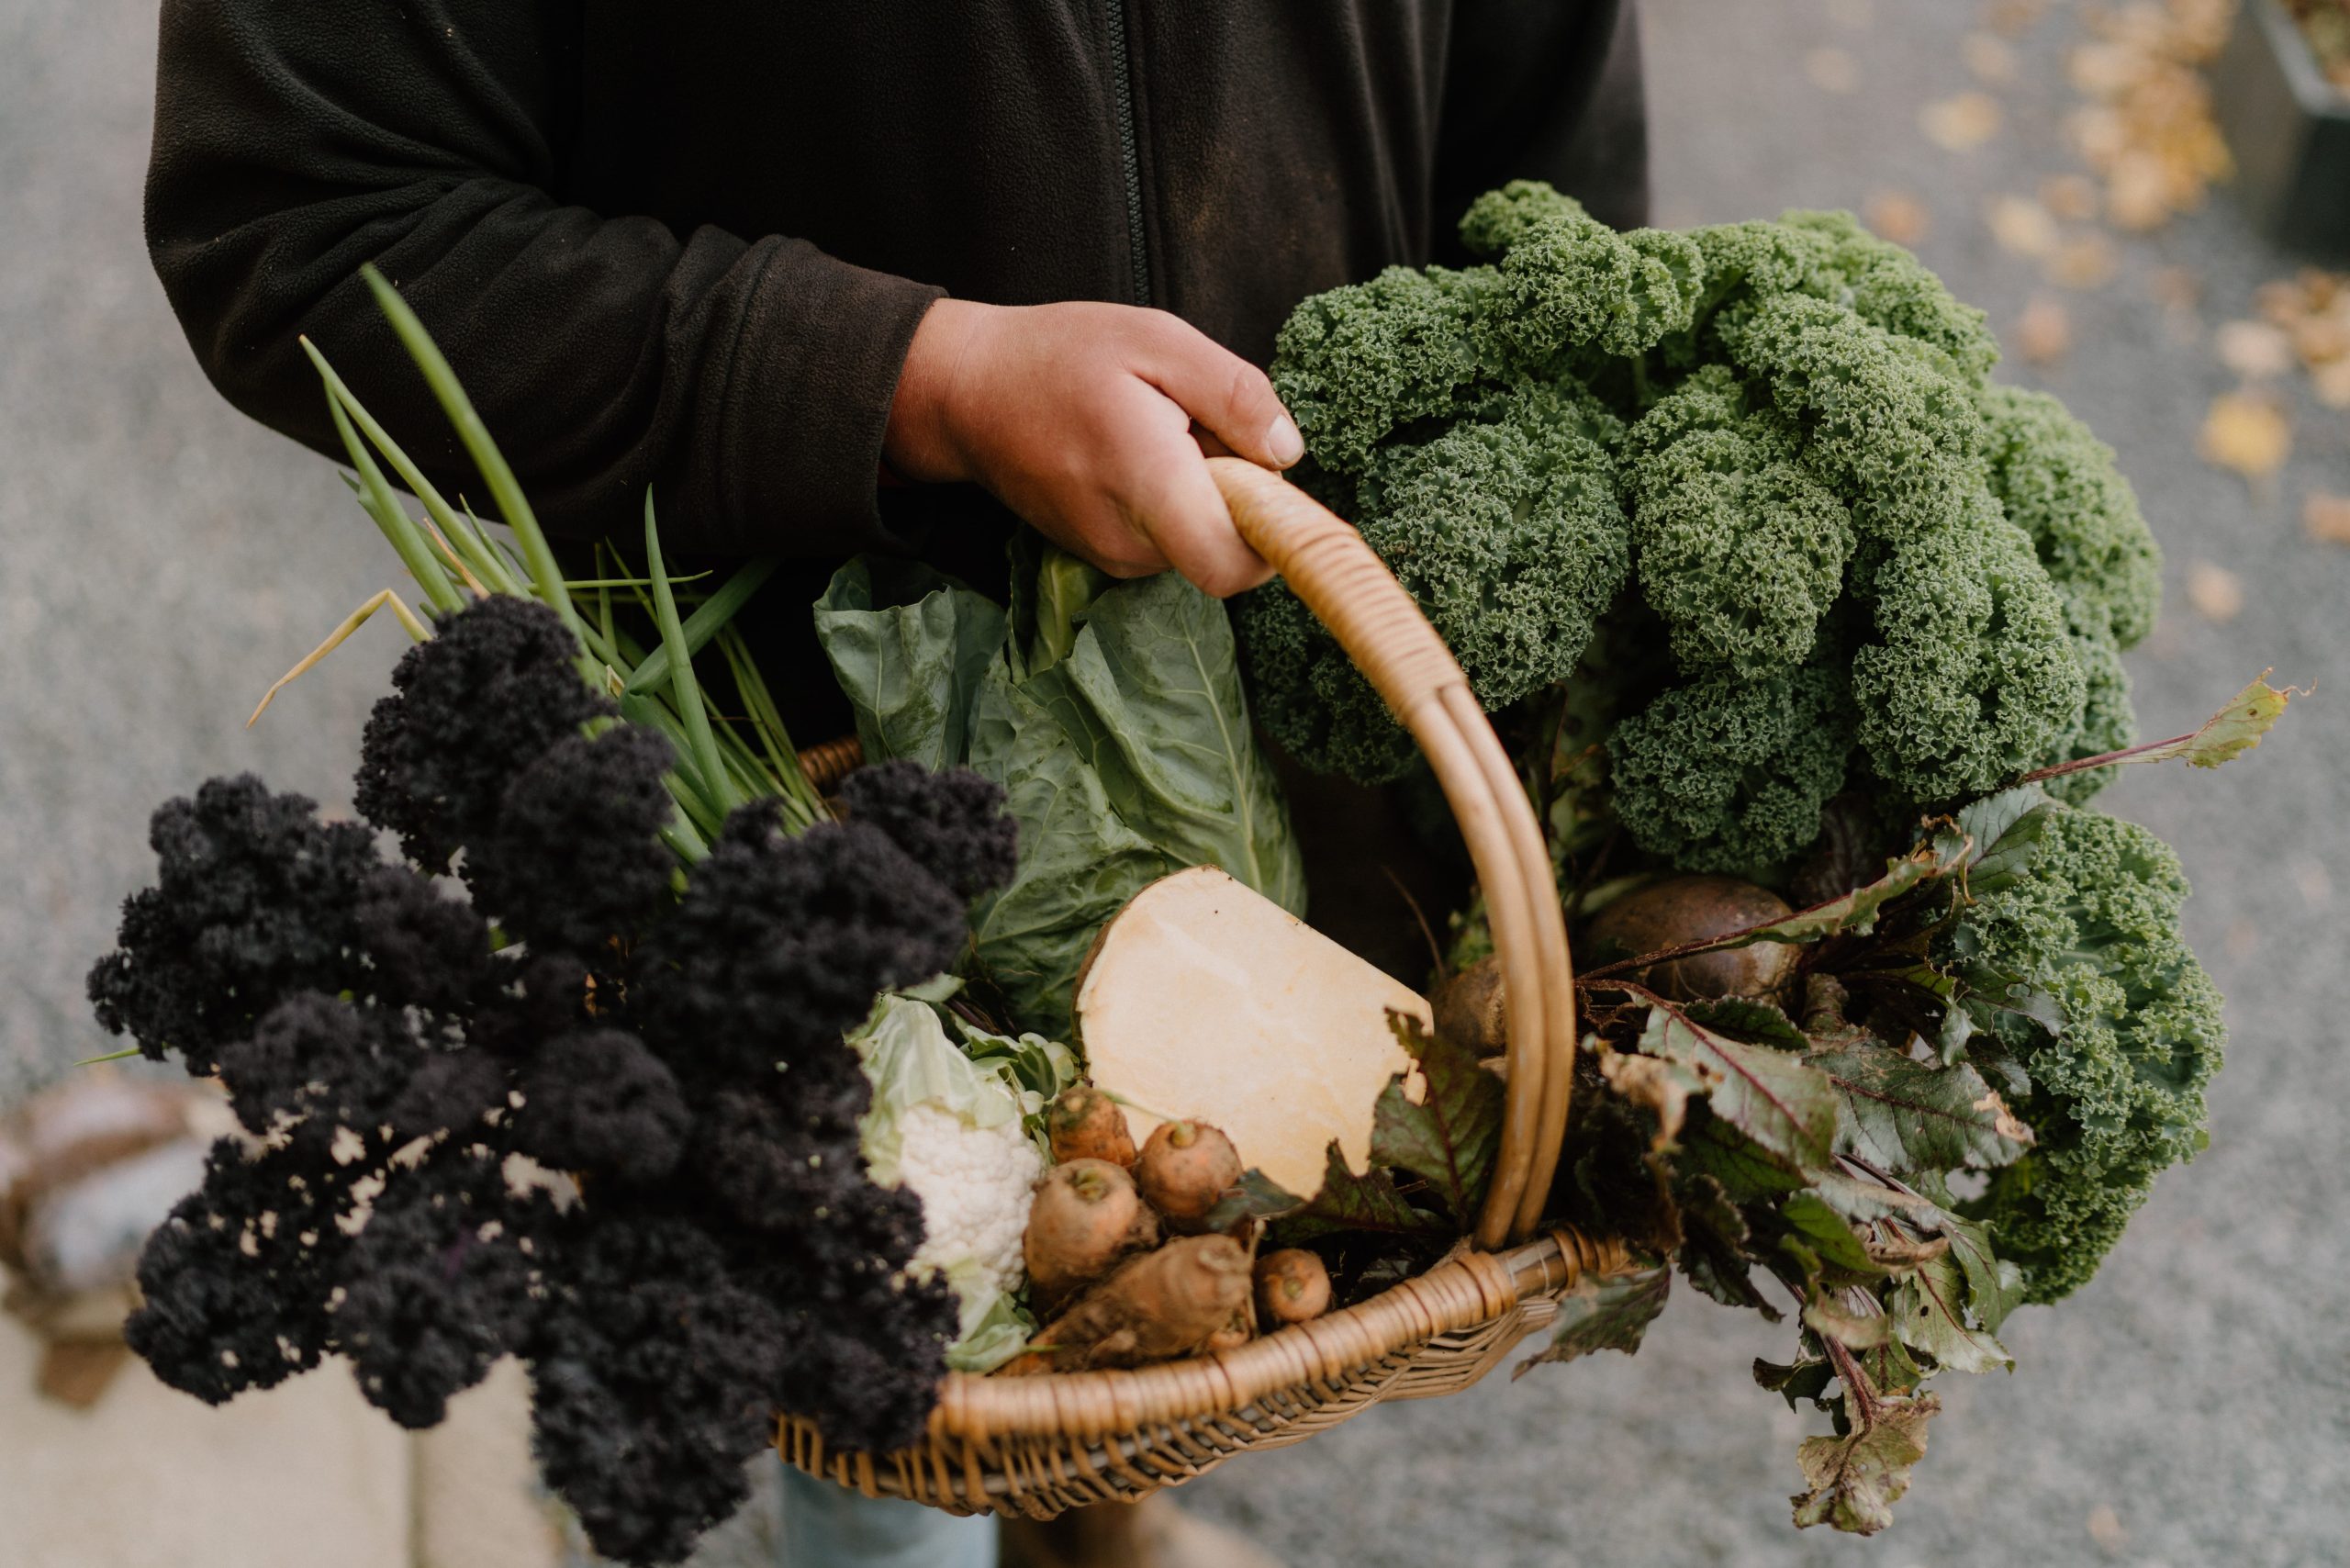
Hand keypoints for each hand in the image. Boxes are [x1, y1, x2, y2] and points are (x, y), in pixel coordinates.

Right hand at [883, 298, 1305, 596]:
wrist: (966, 394)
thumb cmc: (1060, 357)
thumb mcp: (1159, 340)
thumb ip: (1234, 395)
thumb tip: (1287, 453)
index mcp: (1149, 486)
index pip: (1234, 566)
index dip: (1272, 533)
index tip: (1261, 472)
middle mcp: (1130, 542)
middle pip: (1226, 549)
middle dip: (1235, 495)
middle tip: (1195, 428)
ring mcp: (1112, 557)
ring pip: (1196, 542)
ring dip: (1199, 494)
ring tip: (1154, 431)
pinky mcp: (1101, 556)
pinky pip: (1165, 539)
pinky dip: (1169, 501)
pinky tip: (1133, 452)